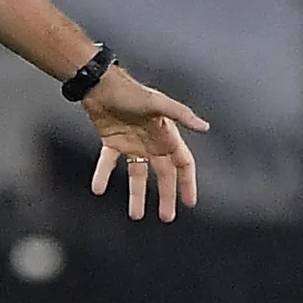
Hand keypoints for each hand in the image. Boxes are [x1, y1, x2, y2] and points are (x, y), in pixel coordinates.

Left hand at [82, 66, 211, 221]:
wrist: (101, 85)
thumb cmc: (132, 92)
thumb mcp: (158, 103)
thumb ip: (181, 115)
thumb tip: (205, 127)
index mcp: (166, 135)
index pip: (182, 164)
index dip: (187, 183)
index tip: (190, 203)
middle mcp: (152, 143)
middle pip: (163, 175)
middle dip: (166, 196)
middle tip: (167, 217)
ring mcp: (132, 144)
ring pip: (137, 175)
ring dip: (137, 195)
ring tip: (136, 215)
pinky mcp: (112, 142)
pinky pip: (109, 163)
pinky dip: (103, 176)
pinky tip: (98, 189)